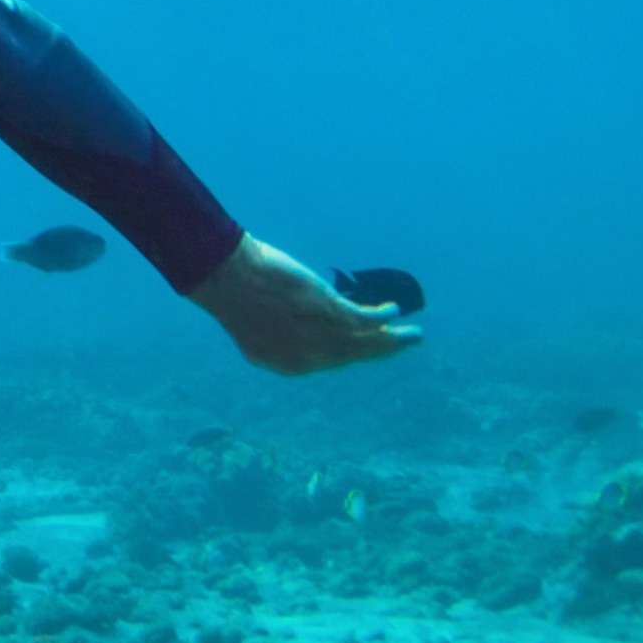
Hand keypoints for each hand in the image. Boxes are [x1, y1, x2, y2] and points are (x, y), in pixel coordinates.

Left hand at [187, 233, 419, 377]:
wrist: (228, 278)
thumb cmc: (233, 296)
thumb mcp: (252, 324)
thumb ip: (272, 335)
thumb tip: (284, 328)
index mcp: (287, 364)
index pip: (328, 361)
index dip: (349, 353)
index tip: (365, 345)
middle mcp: (309, 357)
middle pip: (353, 355)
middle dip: (379, 351)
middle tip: (400, 345)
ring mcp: (320, 334)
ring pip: (365, 342)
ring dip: (392, 340)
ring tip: (414, 336)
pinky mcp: (329, 310)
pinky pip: (365, 319)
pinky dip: (382, 317)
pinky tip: (395, 311)